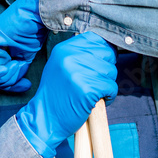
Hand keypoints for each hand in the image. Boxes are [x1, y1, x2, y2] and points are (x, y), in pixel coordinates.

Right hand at [16, 31, 117, 157]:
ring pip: (111, 71)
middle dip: (106, 69)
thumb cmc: (56, 95)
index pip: (96, 38)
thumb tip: (105, 45)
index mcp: (63, 49)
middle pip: (107, 54)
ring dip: (106, 84)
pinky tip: (95, 101)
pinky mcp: (88, 89)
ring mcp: (79, 73)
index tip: (100, 62)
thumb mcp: (60, 67)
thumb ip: (78, 54)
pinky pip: (111, 87)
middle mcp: (70, 57)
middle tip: (94, 82)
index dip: (103, 51)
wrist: (46, 119)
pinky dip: (109, 96)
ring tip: (92, 93)